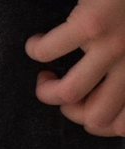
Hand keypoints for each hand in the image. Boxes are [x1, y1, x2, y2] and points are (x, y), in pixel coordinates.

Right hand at [28, 0, 124, 133]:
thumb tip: (107, 84)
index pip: (124, 124)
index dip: (100, 123)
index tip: (88, 102)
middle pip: (95, 118)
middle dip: (71, 111)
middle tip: (64, 88)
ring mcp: (114, 46)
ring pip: (67, 95)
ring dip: (46, 91)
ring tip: (44, 74)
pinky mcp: (90, 24)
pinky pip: (46, 52)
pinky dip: (33, 49)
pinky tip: (36, 41)